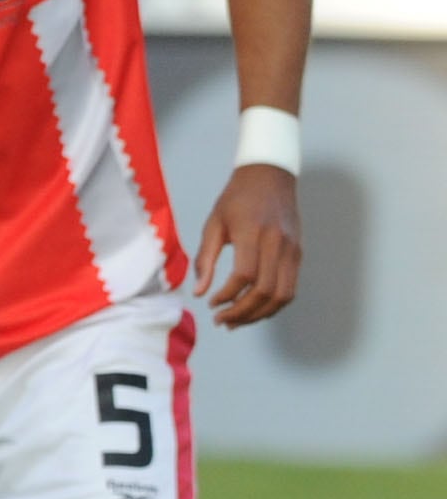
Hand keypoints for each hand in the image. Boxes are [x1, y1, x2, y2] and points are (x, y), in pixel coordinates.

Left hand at [192, 163, 298, 326]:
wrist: (270, 177)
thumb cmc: (236, 199)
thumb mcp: (213, 224)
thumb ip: (206, 259)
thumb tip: (200, 292)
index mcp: (254, 234)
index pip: (245, 275)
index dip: (228, 296)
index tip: (212, 304)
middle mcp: (278, 244)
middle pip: (266, 290)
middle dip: (242, 312)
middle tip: (222, 321)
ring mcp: (292, 250)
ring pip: (283, 294)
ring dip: (259, 314)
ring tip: (236, 321)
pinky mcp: (298, 254)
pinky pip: (290, 288)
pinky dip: (273, 304)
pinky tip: (254, 309)